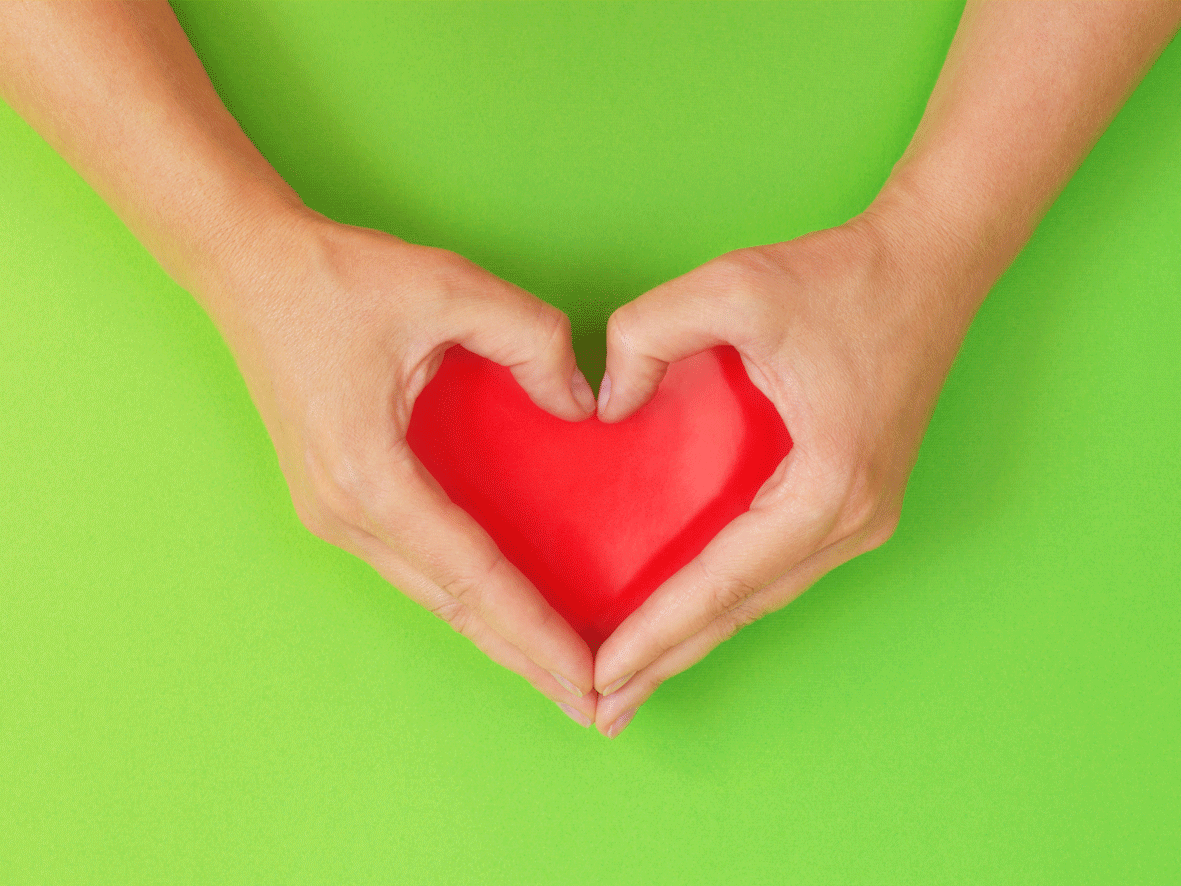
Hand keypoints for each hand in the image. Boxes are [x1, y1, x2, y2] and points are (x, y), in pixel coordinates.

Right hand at [206, 210, 600, 724]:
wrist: (250, 267)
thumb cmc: (339, 277)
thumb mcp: (448, 288)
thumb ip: (532, 341)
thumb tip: (584, 406)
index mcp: (368, 473)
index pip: (472, 574)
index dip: (534, 629)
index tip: (587, 676)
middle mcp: (344, 511)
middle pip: (451, 605)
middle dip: (523, 657)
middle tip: (591, 705)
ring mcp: (330, 511)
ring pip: (429, 593)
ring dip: (492, 632)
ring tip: (554, 669)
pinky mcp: (333, 498)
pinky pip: (412, 564)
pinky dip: (462, 595)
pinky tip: (497, 607)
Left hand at [591, 215, 976, 736]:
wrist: (930, 264)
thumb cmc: (842, 277)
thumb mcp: (735, 286)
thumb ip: (649, 332)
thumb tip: (605, 405)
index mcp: (828, 488)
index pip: (723, 582)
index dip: (657, 631)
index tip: (600, 673)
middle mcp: (852, 521)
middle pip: (743, 609)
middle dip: (669, 660)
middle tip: (601, 710)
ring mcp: (860, 517)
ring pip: (761, 597)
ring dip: (697, 638)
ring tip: (634, 680)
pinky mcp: (852, 501)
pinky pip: (775, 567)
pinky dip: (726, 600)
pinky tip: (690, 616)